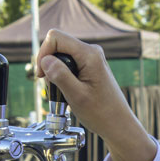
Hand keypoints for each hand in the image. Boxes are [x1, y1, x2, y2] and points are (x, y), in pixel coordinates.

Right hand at [36, 29, 156, 160]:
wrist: (117, 123)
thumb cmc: (101, 112)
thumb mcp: (76, 95)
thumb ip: (60, 75)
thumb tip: (45, 60)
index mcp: (89, 54)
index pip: (55, 37)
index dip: (43, 54)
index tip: (42, 75)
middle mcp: (91, 51)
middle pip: (57, 45)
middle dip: (48, 63)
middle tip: (52, 86)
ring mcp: (91, 58)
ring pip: (61, 55)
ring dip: (55, 71)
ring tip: (62, 91)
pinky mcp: (90, 66)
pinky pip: (68, 63)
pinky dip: (62, 75)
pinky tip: (67, 90)